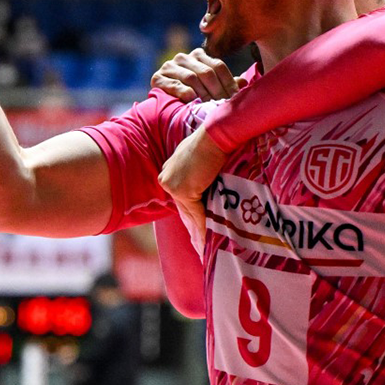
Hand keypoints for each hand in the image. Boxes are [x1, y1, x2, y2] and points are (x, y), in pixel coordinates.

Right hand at [151, 48, 242, 101]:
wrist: (164, 104)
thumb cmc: (193, 96)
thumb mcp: (211, 89)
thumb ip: (226, 85)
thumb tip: (244, 82)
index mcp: (199, 56)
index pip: (218, 66)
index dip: (229, 84)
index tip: (235, 99)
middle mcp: (184, 57)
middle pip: (207, 72)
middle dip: (217, 92)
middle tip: (223, 106)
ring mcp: (170, 66)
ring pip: (192, 78)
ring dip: (203, 94)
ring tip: (210, 107)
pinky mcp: (158, 78)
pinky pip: (175, 84)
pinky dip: (185, 93)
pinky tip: (192, 100)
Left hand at [158, 126, 227, 250]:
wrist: (217, 135)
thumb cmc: (216, 141)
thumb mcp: (206, 160)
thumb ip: (203, 176)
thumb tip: (213, 190)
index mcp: (171, 170)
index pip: (182, 199)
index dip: (191, 215)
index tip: (196, 230)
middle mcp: (168, 178)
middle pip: (184, 210)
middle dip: (193, 228)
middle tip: (200, 247)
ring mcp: (173, 185)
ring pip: (190, 214)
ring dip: (199, 233)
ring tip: (205, 250)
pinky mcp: (183, 191)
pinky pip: (197, 214)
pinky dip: (205, 228)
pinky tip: (210, 242)